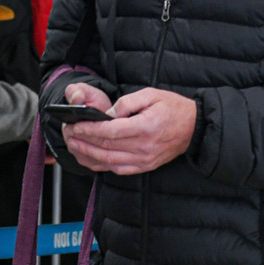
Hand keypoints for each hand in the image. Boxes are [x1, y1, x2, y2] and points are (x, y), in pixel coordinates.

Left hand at [61, 87, 196, 175]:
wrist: (194, 128)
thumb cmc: (173, 108)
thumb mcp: (151, 94)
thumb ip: (127, 102)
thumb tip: (108, 113)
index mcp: (145, 127)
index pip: (110, 131)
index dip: (89, 129)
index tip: (76, 125)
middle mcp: (144, 147)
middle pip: (106, 147)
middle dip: (83, 141)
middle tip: (69, 134)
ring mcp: (145, 160)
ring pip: (109, 162)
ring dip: (88, 155)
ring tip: (74, 147)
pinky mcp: (145, 166)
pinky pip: (119, 170)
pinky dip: (102, 166)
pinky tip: (91, 159)